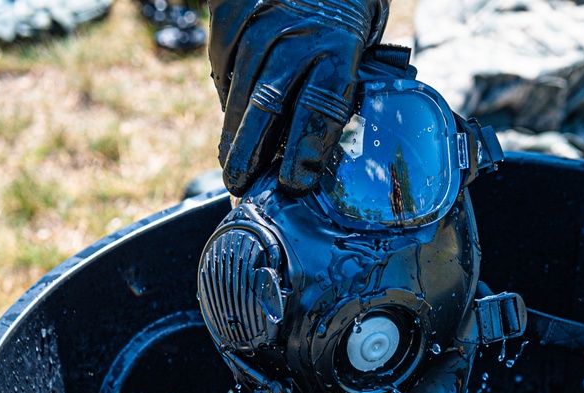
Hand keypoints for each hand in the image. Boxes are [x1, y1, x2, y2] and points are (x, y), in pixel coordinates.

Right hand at [207, 0, 388, 195]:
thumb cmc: (346, 17)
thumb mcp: (361, 49)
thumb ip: (340, 91)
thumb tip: (318, 149)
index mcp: (341, 50)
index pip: (319, 110)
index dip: (305, 151)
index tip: (293, 183)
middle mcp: (298, 36)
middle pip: (267, 106)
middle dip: (250, 152)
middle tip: (240, 184)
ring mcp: (261, 21)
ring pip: (239, 90)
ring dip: (233, 132)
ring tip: (231, 163)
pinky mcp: (232, 10)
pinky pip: (222, 62)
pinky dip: (226, 91)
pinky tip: (234, 111)